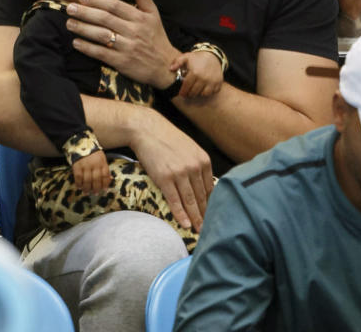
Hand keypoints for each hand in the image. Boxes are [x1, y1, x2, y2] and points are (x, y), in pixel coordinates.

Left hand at [67, 0, 180, 88]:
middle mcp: (133, 31)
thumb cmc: (156, 37)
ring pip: (101, 35)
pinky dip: (88, 48)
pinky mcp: (122, 62)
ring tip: (69, 23)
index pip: (114, 5)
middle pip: (105, 19)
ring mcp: (128, 47)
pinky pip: (102, 53)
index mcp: (139, 17)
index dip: (97, 0)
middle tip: (70, 7)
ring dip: (83, 28)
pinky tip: (76, 42)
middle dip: (85, 12)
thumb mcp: (153, 13)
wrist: (165, 66)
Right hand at [72, 150, 111, 194]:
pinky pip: (78, 177)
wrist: (81, 143)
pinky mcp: (77, 165)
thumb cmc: (93, 153)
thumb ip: (104, 169)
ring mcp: (85, 165)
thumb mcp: (101, 158)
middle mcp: (94, 164)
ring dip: (87, 188)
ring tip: (87, 192)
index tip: (104, 191)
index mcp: (102, 162)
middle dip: (96, 188)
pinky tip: (79, 187)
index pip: (105, 175)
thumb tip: (110, 179)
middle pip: (96, 179)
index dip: (105, 184)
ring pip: (87, 180)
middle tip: (95, 193)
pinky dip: (79, 183)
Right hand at [130, 111, 214, 231]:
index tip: (213, 216)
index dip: (212, 204)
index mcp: (203, 160)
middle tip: (210, 229)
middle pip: (202, 197)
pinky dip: (181, 214)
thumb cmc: (168, 138)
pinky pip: (175, 200)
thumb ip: (198, 164)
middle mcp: (194, 167)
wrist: (147, 129)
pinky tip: (185, 224)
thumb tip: (202, 184)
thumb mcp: (190, 148)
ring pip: (191, 201)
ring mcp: (180, 173)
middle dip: (206, 214)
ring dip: (195, 218)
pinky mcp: (165, 178)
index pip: (211, 188)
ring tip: (199, 231)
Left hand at [171, 52, 222, 97]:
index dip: (183, 92)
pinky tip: (204, 88)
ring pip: (204, 94)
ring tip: (196, 90)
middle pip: (194, 92)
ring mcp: (212, 81)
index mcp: (194, 73)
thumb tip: (171, 69)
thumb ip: (177, 62)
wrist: (212, 56)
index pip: (186, 87)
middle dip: (190, 94)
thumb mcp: (186, 57)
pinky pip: (212, 92)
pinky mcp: (218, 83)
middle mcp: (204, 78)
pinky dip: (209, 92)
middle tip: (188, 93)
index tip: (181, 94)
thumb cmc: (196, 59)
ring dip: (199, 93)